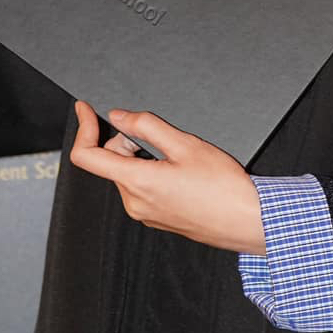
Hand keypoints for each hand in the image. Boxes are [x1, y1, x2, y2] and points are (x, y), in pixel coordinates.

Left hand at [68, 101, 265, 252]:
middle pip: (112, 162)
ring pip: (128, 175)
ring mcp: (145, 214)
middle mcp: (134, 203)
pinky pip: (142, 189)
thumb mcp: (186, 145)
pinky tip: (182, 173)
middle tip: (161, 137)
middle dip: (127, 142)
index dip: (83, 128)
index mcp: (137, 183)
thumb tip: (119, 117)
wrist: (248, 221)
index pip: (87, 156)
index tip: (87, 110)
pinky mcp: (157, 219)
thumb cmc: (224, 189)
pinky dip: (152, 173)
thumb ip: (147, 126)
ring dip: (142, 158)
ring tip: (180, 158)